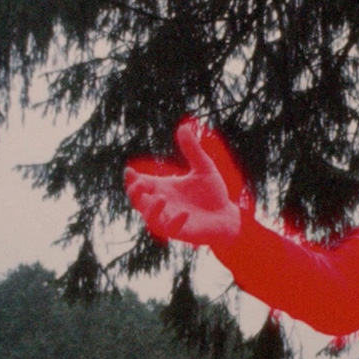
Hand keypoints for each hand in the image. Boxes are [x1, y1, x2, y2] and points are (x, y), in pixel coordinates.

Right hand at [125, 121, 242, 245]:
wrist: (229, 214)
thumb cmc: (213, 193)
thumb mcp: (204, 167)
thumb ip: (192, 150)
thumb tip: (183, 126)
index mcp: (163, 188)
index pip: (140, 184)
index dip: (131, 178)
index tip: (129, 171)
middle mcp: (163, 205)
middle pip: (139, 201)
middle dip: (135, 194)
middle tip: (138, 183)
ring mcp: (171, 219)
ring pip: (151, 219)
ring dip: (151, 210)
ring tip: (160, 198)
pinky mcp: (182, 232)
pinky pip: (173, 230)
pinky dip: (176, 222)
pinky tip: (185, 213)